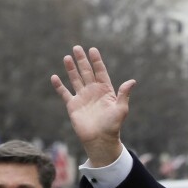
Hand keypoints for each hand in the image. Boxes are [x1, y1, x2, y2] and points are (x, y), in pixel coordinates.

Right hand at [50, 46, 134, 166]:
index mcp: (106, 91)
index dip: (97, 61)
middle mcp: (93, 92)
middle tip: (77, 47)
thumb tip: (132, 81)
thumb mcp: (121, 108)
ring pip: (75, 79)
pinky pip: (64, 93)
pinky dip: (59, 86)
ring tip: (67, 57)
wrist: (100, 139)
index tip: (93, 50)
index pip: (101, 72)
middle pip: (87, 72)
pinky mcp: (73, 105)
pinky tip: (55, 77)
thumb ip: (124, 94)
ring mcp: (82, 97)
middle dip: (82, 60)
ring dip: (71, 69)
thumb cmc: (113, 125)